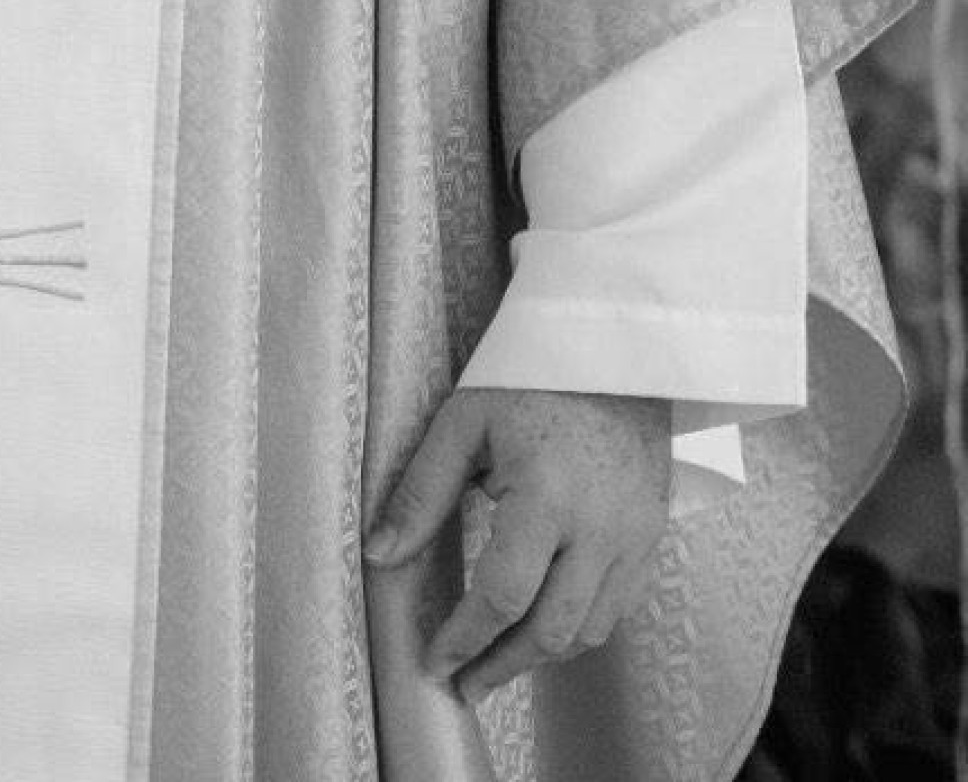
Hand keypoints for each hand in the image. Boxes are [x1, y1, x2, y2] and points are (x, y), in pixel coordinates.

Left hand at [364, 385, 670, 705]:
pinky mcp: (652, 536)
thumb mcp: (464, 421)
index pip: (503, 595)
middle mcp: (599, 528)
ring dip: (540, 654)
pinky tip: (544, 624)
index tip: (434, 661)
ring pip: (589, 630)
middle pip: (551, 630)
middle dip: (502, 666)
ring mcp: (634, 537)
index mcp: (547, 496)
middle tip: (463, 684)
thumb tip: (379, 555)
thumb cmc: (529, 375)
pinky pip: (618, 607)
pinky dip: (578, 627)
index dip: (465, 638)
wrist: (614, 346)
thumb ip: (421, 491)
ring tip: (498, 661)